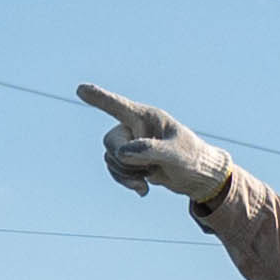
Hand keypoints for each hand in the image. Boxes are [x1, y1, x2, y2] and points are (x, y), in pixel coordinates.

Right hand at [79, 82, 237, 206]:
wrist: (198, 177)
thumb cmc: (192, 158)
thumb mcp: (176, 154)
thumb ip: (150, 150)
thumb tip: (122, 153)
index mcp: (147, 117)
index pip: (118, 106)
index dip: (99, 98)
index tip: (80, 89)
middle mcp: (136, 128)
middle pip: (110, 142)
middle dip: (123, 161)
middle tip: (146, 170)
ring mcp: (132, 144)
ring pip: (110, 158)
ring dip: (125, 174)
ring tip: (148, 179)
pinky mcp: (132, 160)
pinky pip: (115, 170)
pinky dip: (126, 181)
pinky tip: (144, 190)